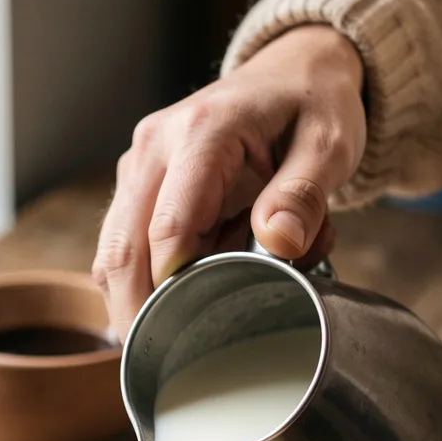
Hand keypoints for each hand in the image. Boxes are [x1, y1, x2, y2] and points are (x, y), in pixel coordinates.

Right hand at [93, 25, 365, 336]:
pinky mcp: (137, 187)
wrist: (291, 75)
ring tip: (190, 320)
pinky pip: (123, 250)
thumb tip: (277, 242)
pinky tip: (188, 291)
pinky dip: (148, 283)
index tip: (193, 337)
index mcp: (201, 133)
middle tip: (164, 366)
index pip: (167, 230)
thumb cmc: (310, 108)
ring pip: (112, 255)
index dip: (176, 291)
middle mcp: (155, 148)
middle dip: (138, 314)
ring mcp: (139, 168)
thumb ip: (304, 194)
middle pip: (122, 251)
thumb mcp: (329, 145)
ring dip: (143, 299)